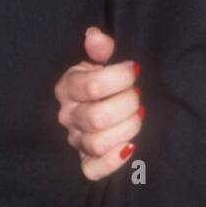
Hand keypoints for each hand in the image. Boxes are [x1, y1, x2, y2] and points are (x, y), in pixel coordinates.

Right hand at [54, 26, 143, 179]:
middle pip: (96, 117)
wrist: (103, 106)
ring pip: (98, 143)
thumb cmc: (104, 82)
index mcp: (68, 87)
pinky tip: (130, 146)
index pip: (92, 85)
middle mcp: (67, 115)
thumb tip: (95, 36)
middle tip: (138, 96)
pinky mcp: (85, 163)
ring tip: (138, 116)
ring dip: (127, 129)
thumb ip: (101, 49)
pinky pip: (93, 170)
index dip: (120, 77)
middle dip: (127, 105)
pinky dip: (114, 160)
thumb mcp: (100, 61)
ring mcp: (75, 141)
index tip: (135, 71)